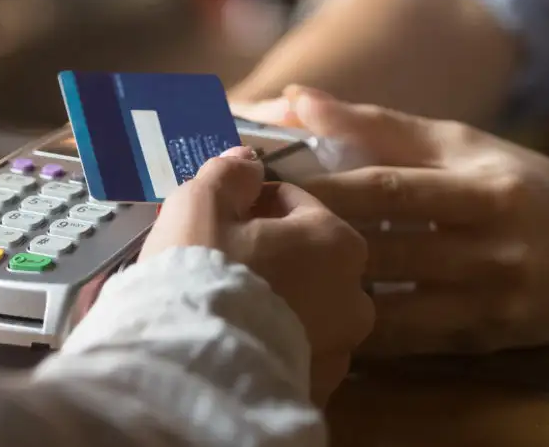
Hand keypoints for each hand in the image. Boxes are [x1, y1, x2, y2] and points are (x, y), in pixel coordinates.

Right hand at [140, 146, 373, 404]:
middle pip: (304, 257)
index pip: (294, 203)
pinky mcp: (318, 389)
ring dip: (273, 298)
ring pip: (302, 305)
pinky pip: (293, 349)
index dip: (252, 203)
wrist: (194, 374)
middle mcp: (355, 297)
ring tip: (226, 304)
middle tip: (221, 259)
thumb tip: (248, 159)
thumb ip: (230, 174)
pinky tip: (236, 340)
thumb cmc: (202, 274)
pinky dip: (271, 340)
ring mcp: (341, 349)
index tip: (220, 214)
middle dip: (268, 252)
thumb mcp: (203, 205)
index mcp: (338, 242)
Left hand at [235, 88, 548, 355]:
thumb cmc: (524, 187)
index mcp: (484, 190)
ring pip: (390, 307)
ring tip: (276, 278)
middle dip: (314, 240)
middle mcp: (489, 250)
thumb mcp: (463, 145)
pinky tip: (324, 313)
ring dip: (332, 292)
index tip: (266, 183)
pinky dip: (364, 328)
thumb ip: (380, 125)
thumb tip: (299, 97)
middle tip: (254, 234)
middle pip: (383, 250)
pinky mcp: (484, 341)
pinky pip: (409, 340)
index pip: (388, 189)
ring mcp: (488, 304)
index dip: (322, 188)